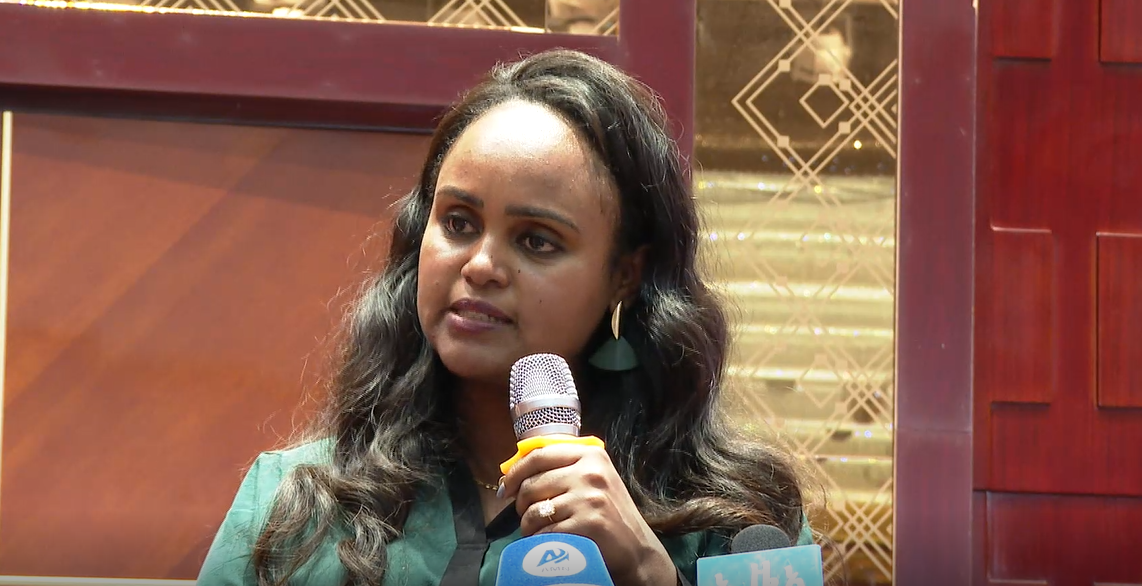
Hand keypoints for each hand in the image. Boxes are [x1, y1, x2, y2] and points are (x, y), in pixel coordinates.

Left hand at [499, 443, 675, 585]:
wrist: (635, 548)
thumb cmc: (609, 512)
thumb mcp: (593, 478)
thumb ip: (563, 467)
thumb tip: (513, 470)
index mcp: (590, 455)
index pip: (539, 455)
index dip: (515, 471)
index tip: (506, 486)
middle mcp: (590, 472)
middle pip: (532, 484)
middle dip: (520, 502)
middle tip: (524, 514)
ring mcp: (588, 498)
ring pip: (533, 510)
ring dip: (528, 525)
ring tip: (538, 530)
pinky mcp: (586, 524)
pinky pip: (544, 532)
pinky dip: (538, 540)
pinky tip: (547, 542)